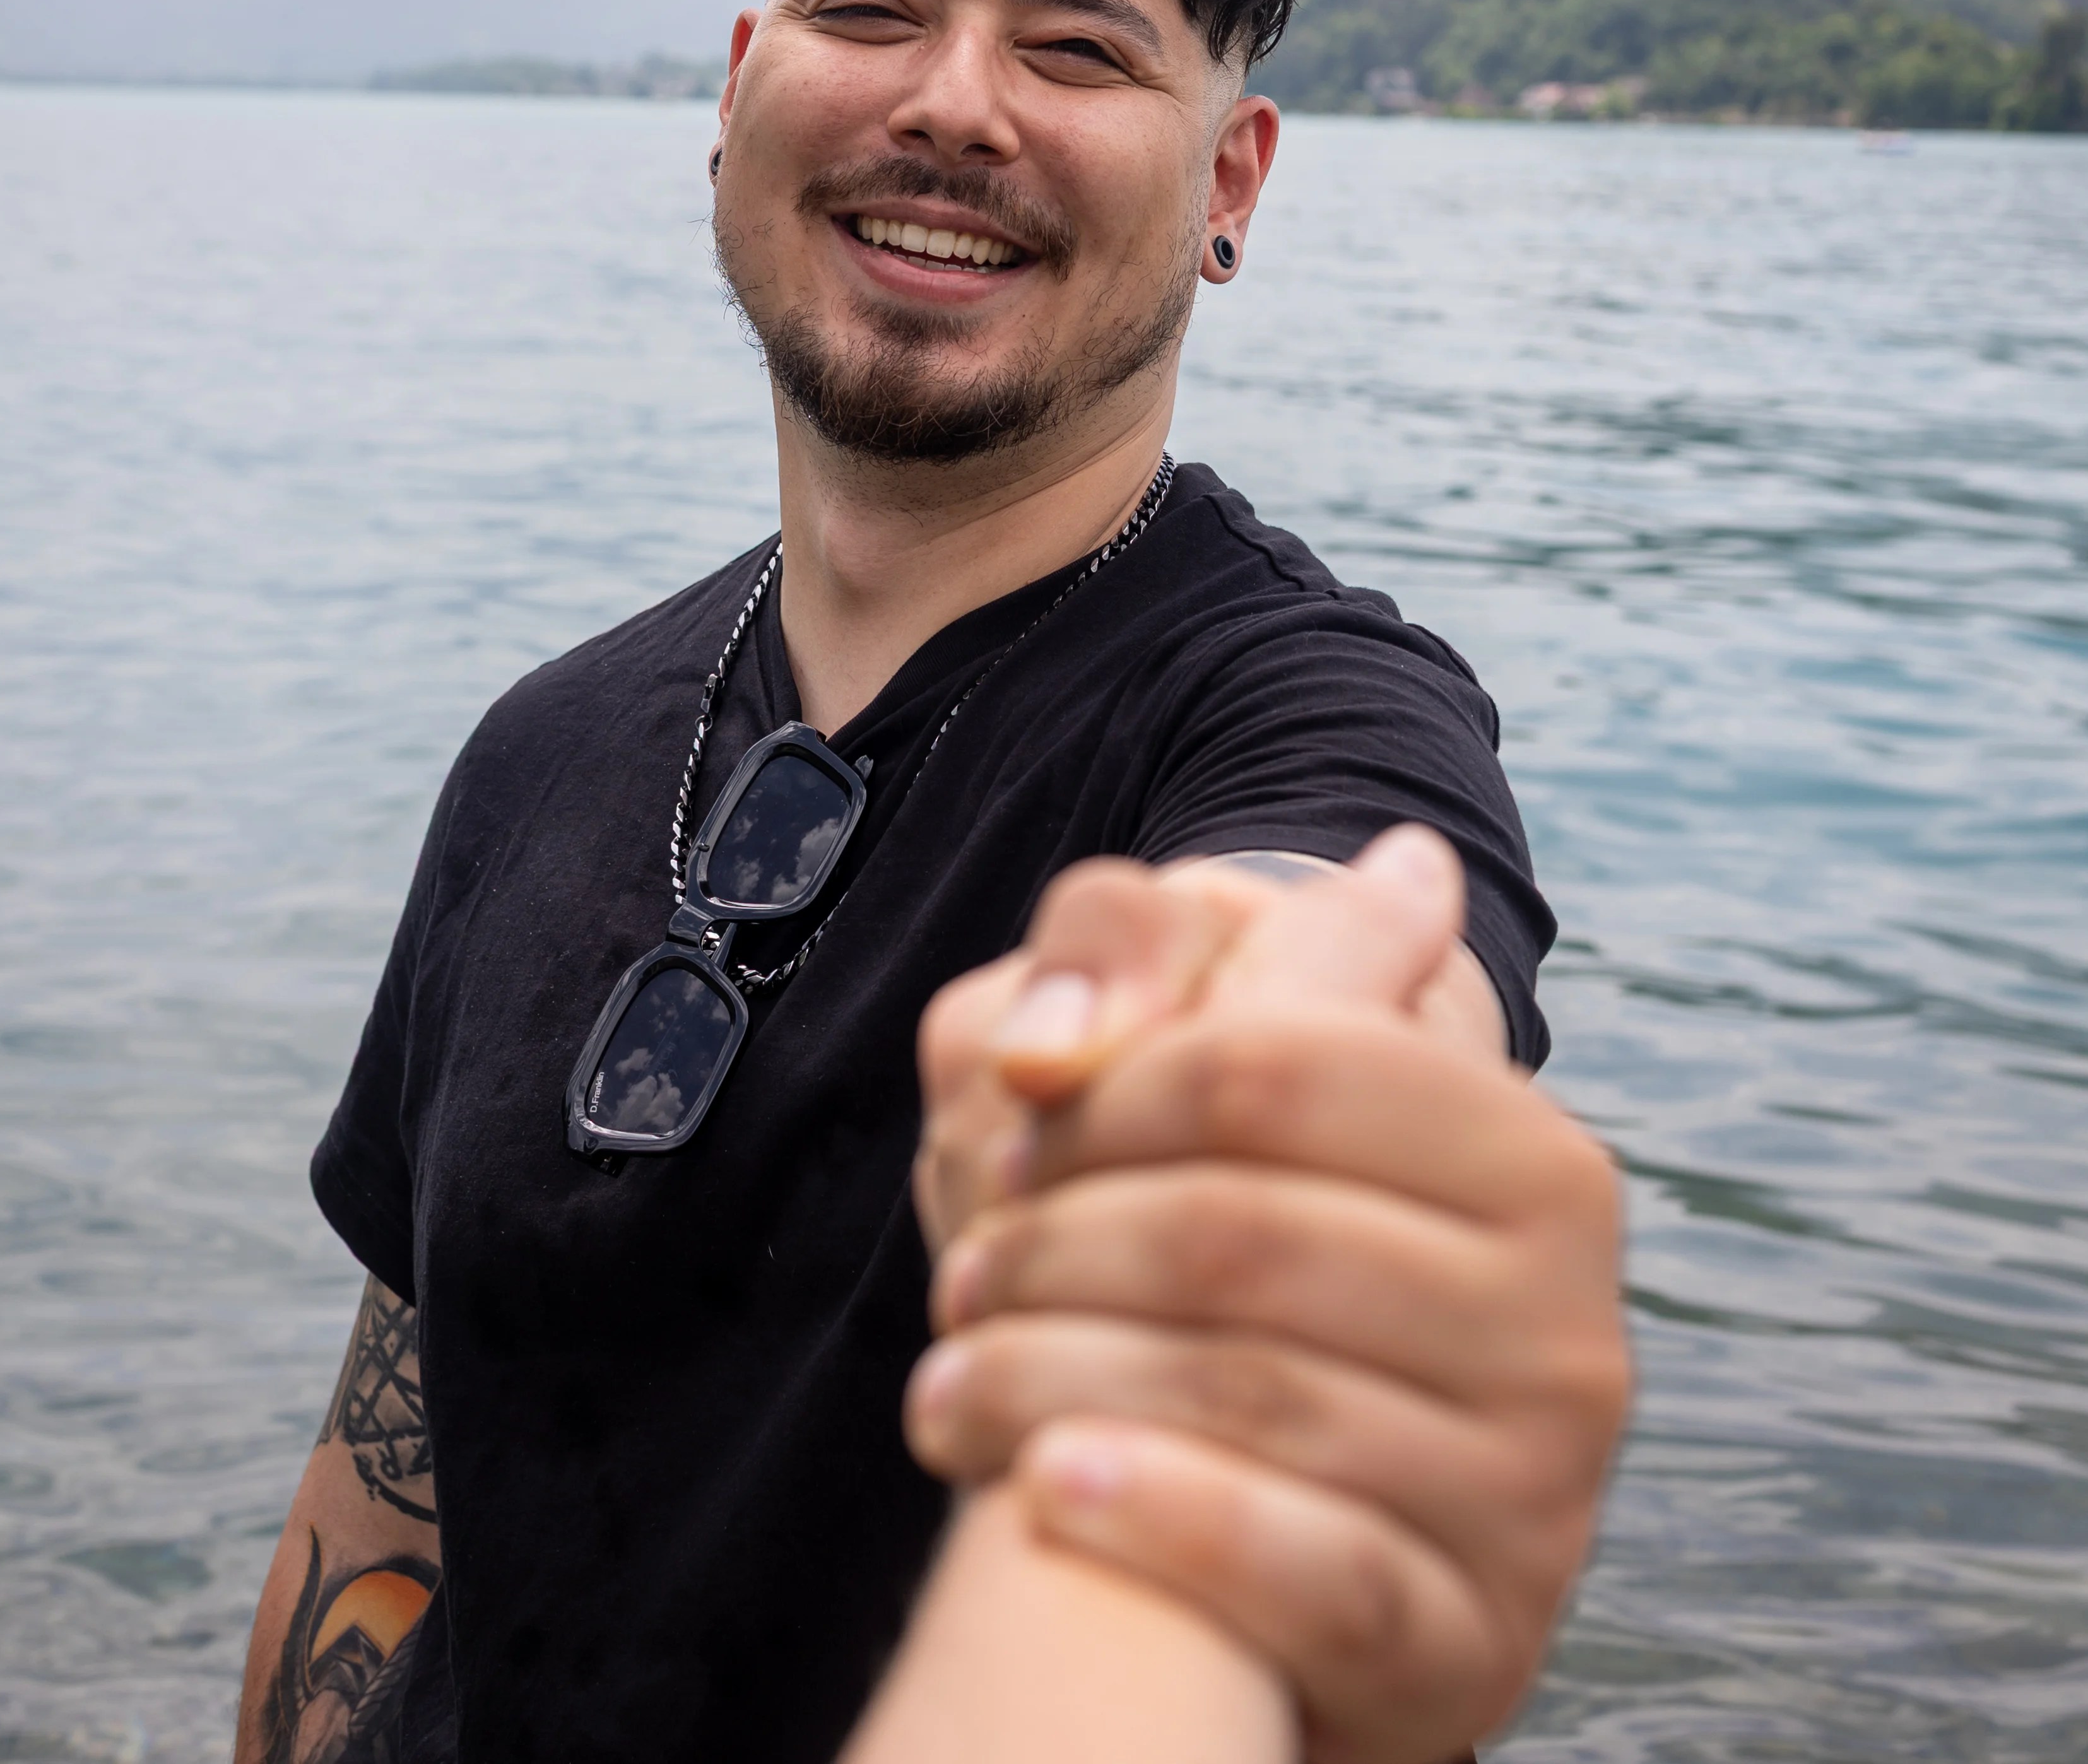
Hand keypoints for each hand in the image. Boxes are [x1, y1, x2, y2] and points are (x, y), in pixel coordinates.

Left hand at [906, 839, 1629, 1763]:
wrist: (1302, 1490)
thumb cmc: (1247, 1227)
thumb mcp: (1212, 1059)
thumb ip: (1213, 949)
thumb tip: (1402, 867)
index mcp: (1532, 1153)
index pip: (1278, 1064)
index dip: (1109, 1087)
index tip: (1008, 1119)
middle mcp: (1567, 1321)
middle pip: (1243, 1233)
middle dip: (1060, 1244)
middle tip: (960, 1272)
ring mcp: (1536, 1495)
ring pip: (1259, 1401)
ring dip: (1056, 1380)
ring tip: (946, 1381)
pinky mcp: (1477, 1644)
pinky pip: (1315, 1576)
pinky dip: (1167, 1521)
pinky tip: (1050, 1485)